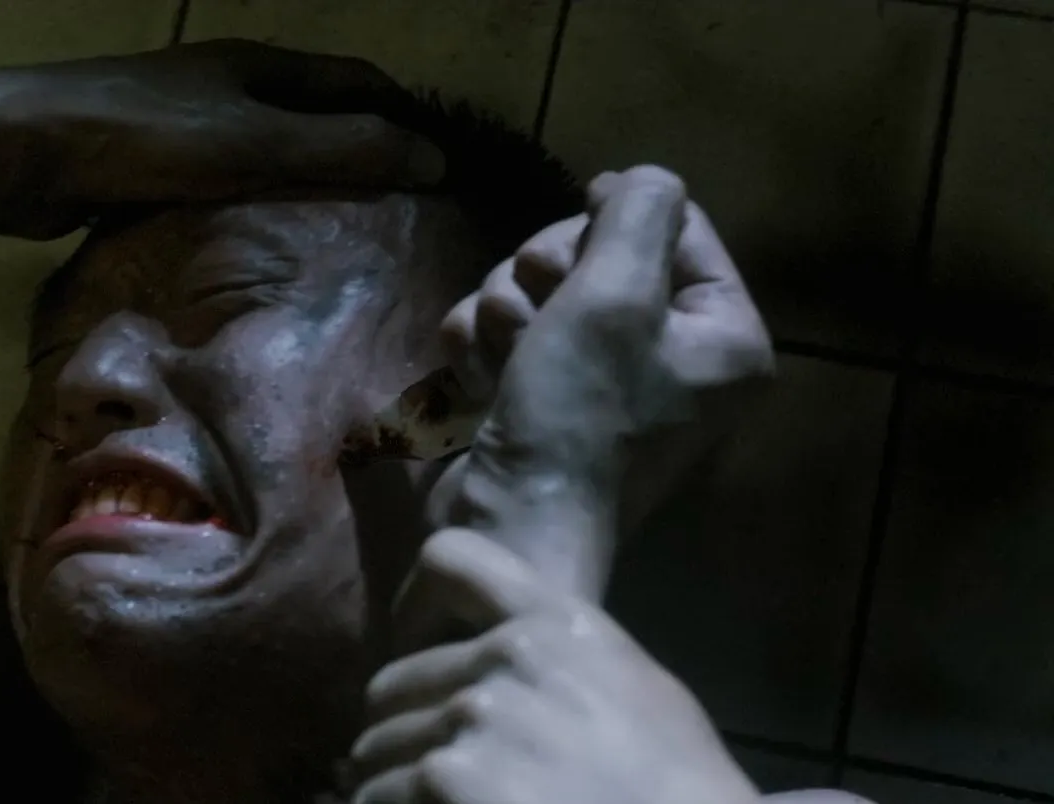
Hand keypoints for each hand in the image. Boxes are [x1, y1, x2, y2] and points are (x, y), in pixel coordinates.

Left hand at [0, 39, 444, 237]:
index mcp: (256, 64)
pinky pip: (214, 184)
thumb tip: (434, 157)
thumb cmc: (143, 138)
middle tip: (393, 211)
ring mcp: (177, 122)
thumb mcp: (255, 143)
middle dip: (352, 153)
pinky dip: (246, 210)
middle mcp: (221, 83)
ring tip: (335, 240)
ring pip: (258, 151)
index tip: (438, 161)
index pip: (353, 79)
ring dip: (298, 185)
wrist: (21, 149)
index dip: (399, 114)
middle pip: (307, 113)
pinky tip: (254, 252)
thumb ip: (341, 150)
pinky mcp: (139, 163)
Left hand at [349, 528, 758, 803]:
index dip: (413, 605)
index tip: (408, 645)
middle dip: (402, 730)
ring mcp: (472, 719)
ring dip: (392, 782)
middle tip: (428, 769)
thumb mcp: (637, 688)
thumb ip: (556, 659)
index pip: (449, 559)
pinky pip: (377, 795)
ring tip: (434, 802)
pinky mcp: (445, 779)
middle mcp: (506, 658)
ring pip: (377, 749)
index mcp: (557, 623)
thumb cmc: (679, 786)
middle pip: (392, 684)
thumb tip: (484, 671)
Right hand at [427, 166, 773, 596]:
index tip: (573, 247)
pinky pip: (502, 337)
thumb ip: (638, 212)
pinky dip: (479, 352)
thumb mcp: (616, 294)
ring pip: (536, 291)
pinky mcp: (539, 402)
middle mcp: (673, 357)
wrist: (508, 527)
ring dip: (501, 315)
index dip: (609, 223)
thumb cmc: (577, 415)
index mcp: (723, 335)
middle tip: (531, 316)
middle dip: (542, 276)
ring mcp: (601, 384)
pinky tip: (476, 386)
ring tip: (501, 361)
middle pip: (596, 255)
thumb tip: (631, 183)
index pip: (673, 225)